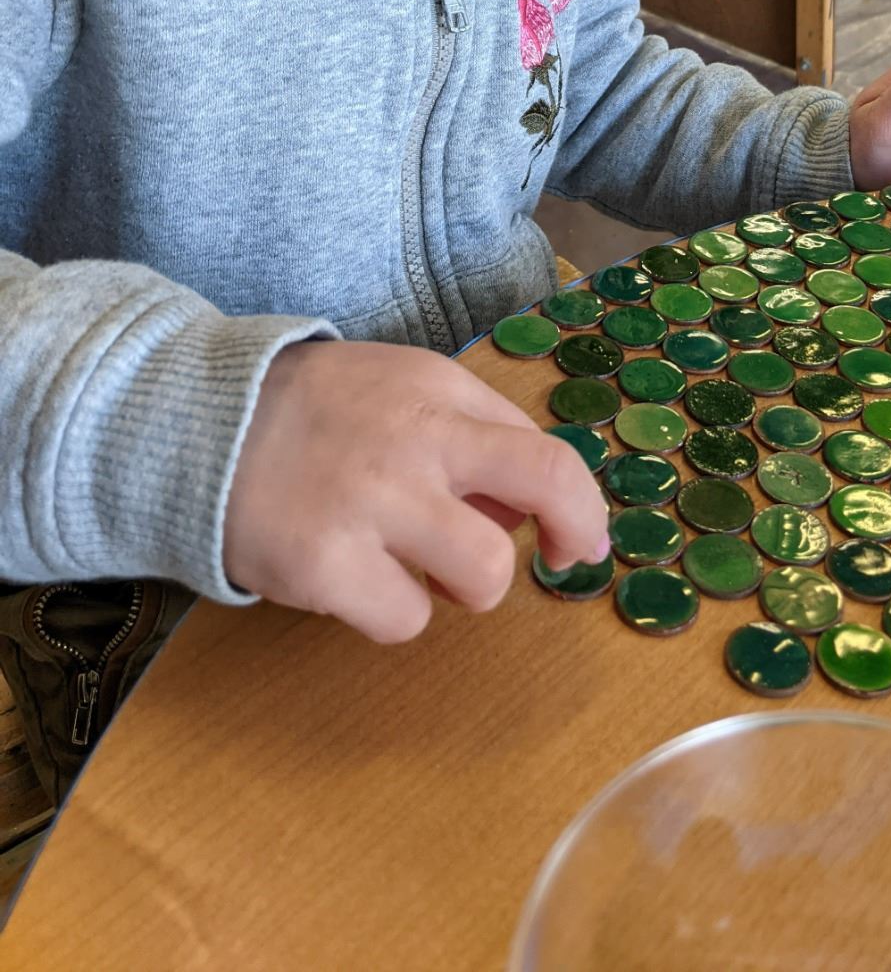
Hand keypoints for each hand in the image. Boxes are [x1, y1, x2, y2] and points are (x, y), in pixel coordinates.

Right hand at [224, 340, 609, 642]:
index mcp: (440, 393)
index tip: (579, 539)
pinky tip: (358, 580)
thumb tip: (528, 511)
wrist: (192, 424)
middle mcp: (417, 440)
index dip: (581, 506)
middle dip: (572, 532)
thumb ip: (469, 432)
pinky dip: (393, 612)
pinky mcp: (325, 565)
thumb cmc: (314, 414)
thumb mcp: (399, 388)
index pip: (547, 451)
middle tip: (555, 563)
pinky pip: (406, 619)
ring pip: (485, 575)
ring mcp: (372, 503)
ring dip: (468, 587)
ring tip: (422, 569)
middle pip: (547, 485)